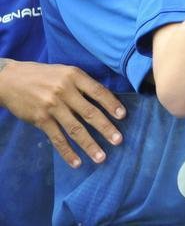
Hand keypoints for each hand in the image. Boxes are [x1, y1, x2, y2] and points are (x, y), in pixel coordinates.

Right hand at [0, 60, 124, 167]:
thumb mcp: (65, 72)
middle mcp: (64, 91)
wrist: (10, 80)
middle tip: (118, 140)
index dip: (112, 104)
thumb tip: (105, 100)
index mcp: (74, 76)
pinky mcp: (41, 120)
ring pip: (75, 129)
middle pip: (89, 112)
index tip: (123, 116)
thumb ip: (82, 84)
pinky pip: (57, 138)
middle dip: (105, 128)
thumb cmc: (43, 75)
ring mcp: (52, 107)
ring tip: (101, 157)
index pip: (98, 91)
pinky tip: (77, 162)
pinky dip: (67, 152)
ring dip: (89, 145)